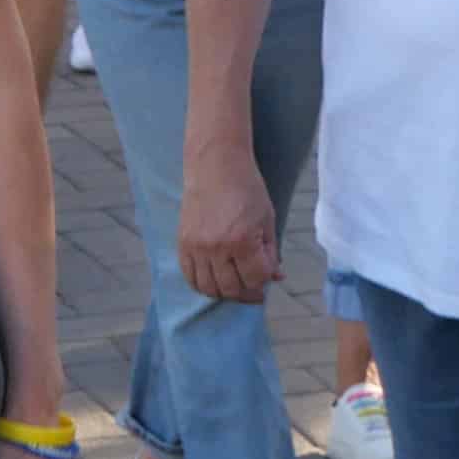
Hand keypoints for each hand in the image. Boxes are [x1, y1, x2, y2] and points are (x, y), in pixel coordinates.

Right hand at [177, 140, 279, 302]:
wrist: (215, 165)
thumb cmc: (247, 188)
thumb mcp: (267, 219)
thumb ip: (271, 251)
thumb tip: (275, 277)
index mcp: (243, 240)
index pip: (256, 278)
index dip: (265, 281)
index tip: (268, 276)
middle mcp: (217, 247)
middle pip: (232, 288)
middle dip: (247, 293)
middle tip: (254, 290)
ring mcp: (197, 247)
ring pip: (209, 288)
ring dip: (225, 293)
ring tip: (235, 286)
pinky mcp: (183, 243)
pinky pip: (190, 276)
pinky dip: (202, 285)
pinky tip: (215, 281)